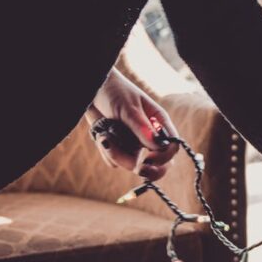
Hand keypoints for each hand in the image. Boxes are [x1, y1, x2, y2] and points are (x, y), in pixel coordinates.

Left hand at [84, 67, 179, 181]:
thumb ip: (142, 128)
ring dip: (117, 155)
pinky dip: (107, 152)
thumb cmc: (115, 92)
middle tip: (139, 169)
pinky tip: (102, 136)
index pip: (172, 147)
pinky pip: (115, 162)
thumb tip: (159, 147)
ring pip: (133, 165)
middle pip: (160, 164)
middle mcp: (149, 137)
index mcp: (159, 124)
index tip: (148, 158)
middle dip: (150, 170)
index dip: (164, 156)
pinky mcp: (118, 149)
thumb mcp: (129, 108)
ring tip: (104, 137)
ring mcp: (134, 145)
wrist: (90, 91)